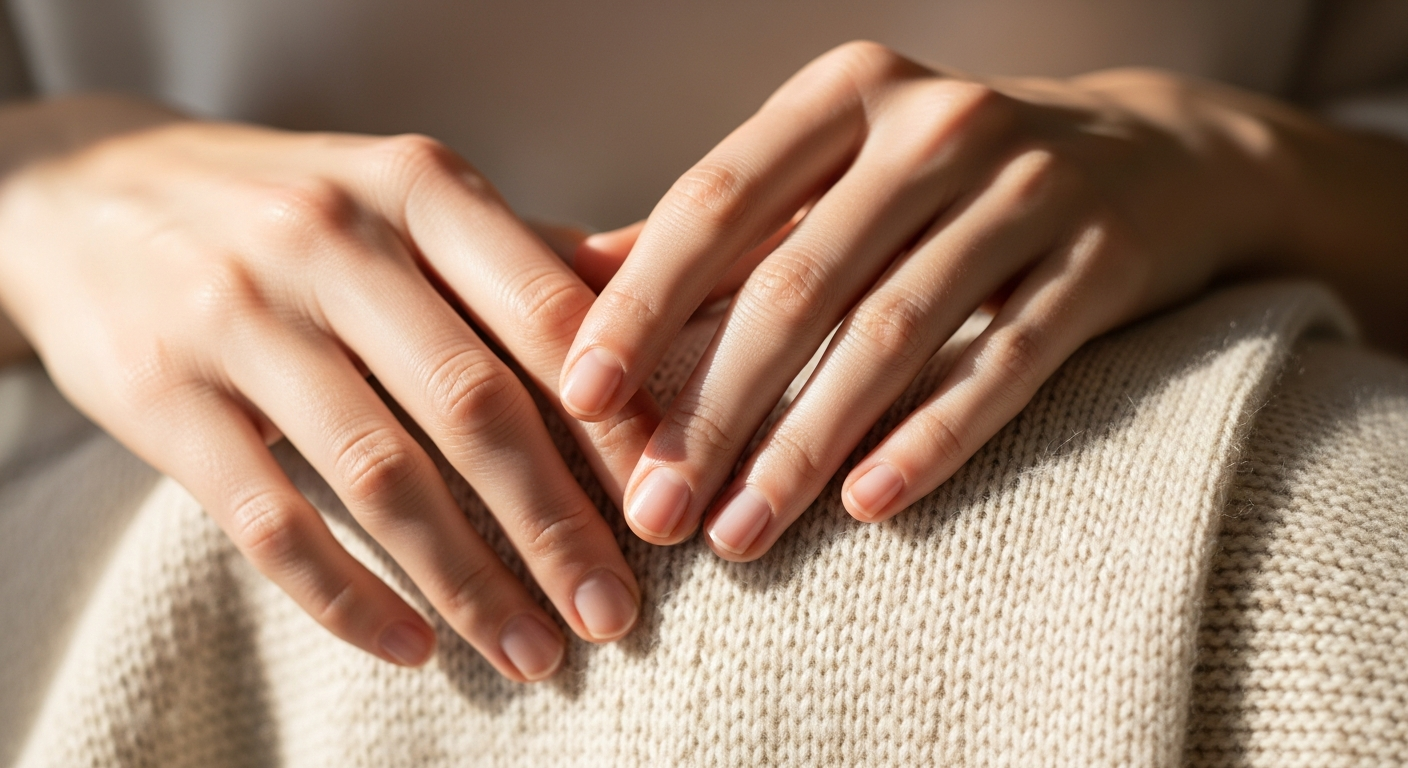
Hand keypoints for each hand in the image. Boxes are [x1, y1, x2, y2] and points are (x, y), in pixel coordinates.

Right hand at [0, 97, 660, 679]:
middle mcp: (331, 238)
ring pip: (380, 477)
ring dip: (470, 584)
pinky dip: (349, 599)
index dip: (617, 417)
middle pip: (474, 406)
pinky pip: (270, 523)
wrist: (89, 193)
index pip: (545, 312)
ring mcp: (240, 316)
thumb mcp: (407, 196)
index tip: (668, 502)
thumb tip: (668, 294)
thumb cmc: (294, 208)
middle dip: (559, 526)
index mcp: (416, 184)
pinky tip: (413, 646)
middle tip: (616, 613)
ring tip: (535, 653)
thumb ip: (528, 254)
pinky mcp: (163, 394)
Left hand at [560, 42, 1290, 559]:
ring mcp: (1030, 185)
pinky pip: (1008, 363)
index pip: (716, 201)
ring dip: (805, 447)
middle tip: (653, 513)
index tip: (580, 401)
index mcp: (846, 93)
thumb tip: (570, 268)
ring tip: (740, 537)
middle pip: (797, 284)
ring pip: (894, 333)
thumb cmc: (949, 176)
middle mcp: (935, 123)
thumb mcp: (837, 165)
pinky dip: (934, 438)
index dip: (640, 305)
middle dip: (713, 410)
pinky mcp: (1105, 259)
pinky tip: (868, 507)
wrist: (1153, 154)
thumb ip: (723, 219)